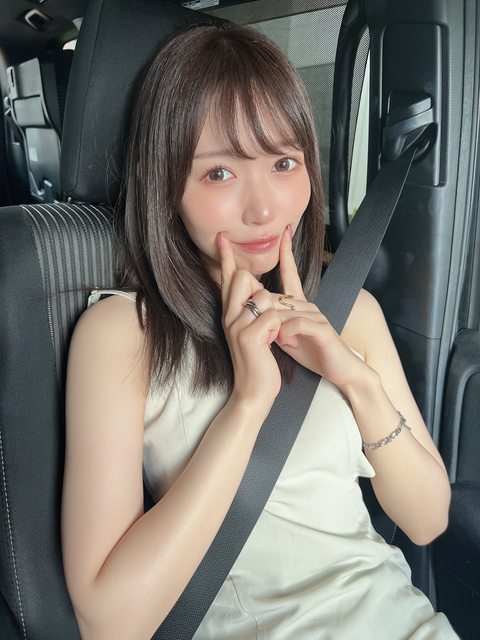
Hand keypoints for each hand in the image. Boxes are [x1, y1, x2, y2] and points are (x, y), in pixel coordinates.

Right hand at [217, 233, 281, 408]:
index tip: (222, 237)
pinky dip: (279, 328)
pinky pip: (272, 315)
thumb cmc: (257, 362)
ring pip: (263, 296)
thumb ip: (251, 311)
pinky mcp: (249, 337)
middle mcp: (228, 316)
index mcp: (230, 313)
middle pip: (244, 278)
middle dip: (262, 288)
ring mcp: (237, 326)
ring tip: (272, 335)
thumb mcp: (252, 333)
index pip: (227, 279)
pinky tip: (275, 344)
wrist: (254, 392)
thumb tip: (258, 291)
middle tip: (267, 314)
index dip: (226, 258)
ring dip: (275, 313)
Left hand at [273, 226, 369, 391]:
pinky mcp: (321, 328)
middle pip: (276, 296)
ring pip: (284, 310)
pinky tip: (285, 342)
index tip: (283, 232)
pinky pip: (298, 322)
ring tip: (275, 342)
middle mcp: (307, 304)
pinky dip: (287, 332)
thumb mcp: (287, 335)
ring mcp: (315, 315)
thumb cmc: (313, 352)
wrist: (339, 370)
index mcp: (299, 304)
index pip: (290, 273)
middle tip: (258, 323)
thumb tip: (257, 310)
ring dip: (274, 326)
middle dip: (263, 307)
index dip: (286, 253)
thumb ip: (274, 321)